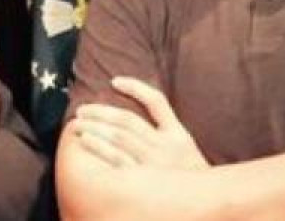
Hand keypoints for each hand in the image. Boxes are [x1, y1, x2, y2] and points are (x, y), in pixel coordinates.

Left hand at [72, 76, 207, 169]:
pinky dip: (100, 147)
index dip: (135, 88)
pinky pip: (118, 160)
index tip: (114, 81)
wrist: (206, 203)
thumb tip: (136, 113)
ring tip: (78, 123)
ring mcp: (155, 164)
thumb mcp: (186, 148)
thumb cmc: (191, 178)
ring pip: (120, 137)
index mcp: (178, 135)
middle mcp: (166, 146)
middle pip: (128, 120)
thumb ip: (167, 130)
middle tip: (82, 110)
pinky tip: (86, 140)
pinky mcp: (144, 182)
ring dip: (96, 127)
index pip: (157, 101)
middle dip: (101, 112)